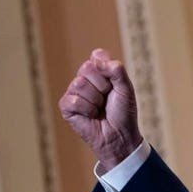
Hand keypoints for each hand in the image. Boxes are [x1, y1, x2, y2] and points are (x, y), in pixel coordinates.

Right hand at [58, 48, 141, 168]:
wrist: (120, 135)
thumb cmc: (123, 112)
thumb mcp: (126, 88)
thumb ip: (116, 70)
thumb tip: (97, 59)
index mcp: (99, 72)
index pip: (97, 56)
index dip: (107, 69)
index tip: (114, 84)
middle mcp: (84, 79)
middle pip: (87, 68)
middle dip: (102, 86)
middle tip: (107, 99)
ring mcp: (74, 92)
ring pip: (79, 84)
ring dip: (95, 100)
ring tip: (99, 108)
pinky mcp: (66, 107)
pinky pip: (74, 100)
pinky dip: (87, 110)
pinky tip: (91, 116)